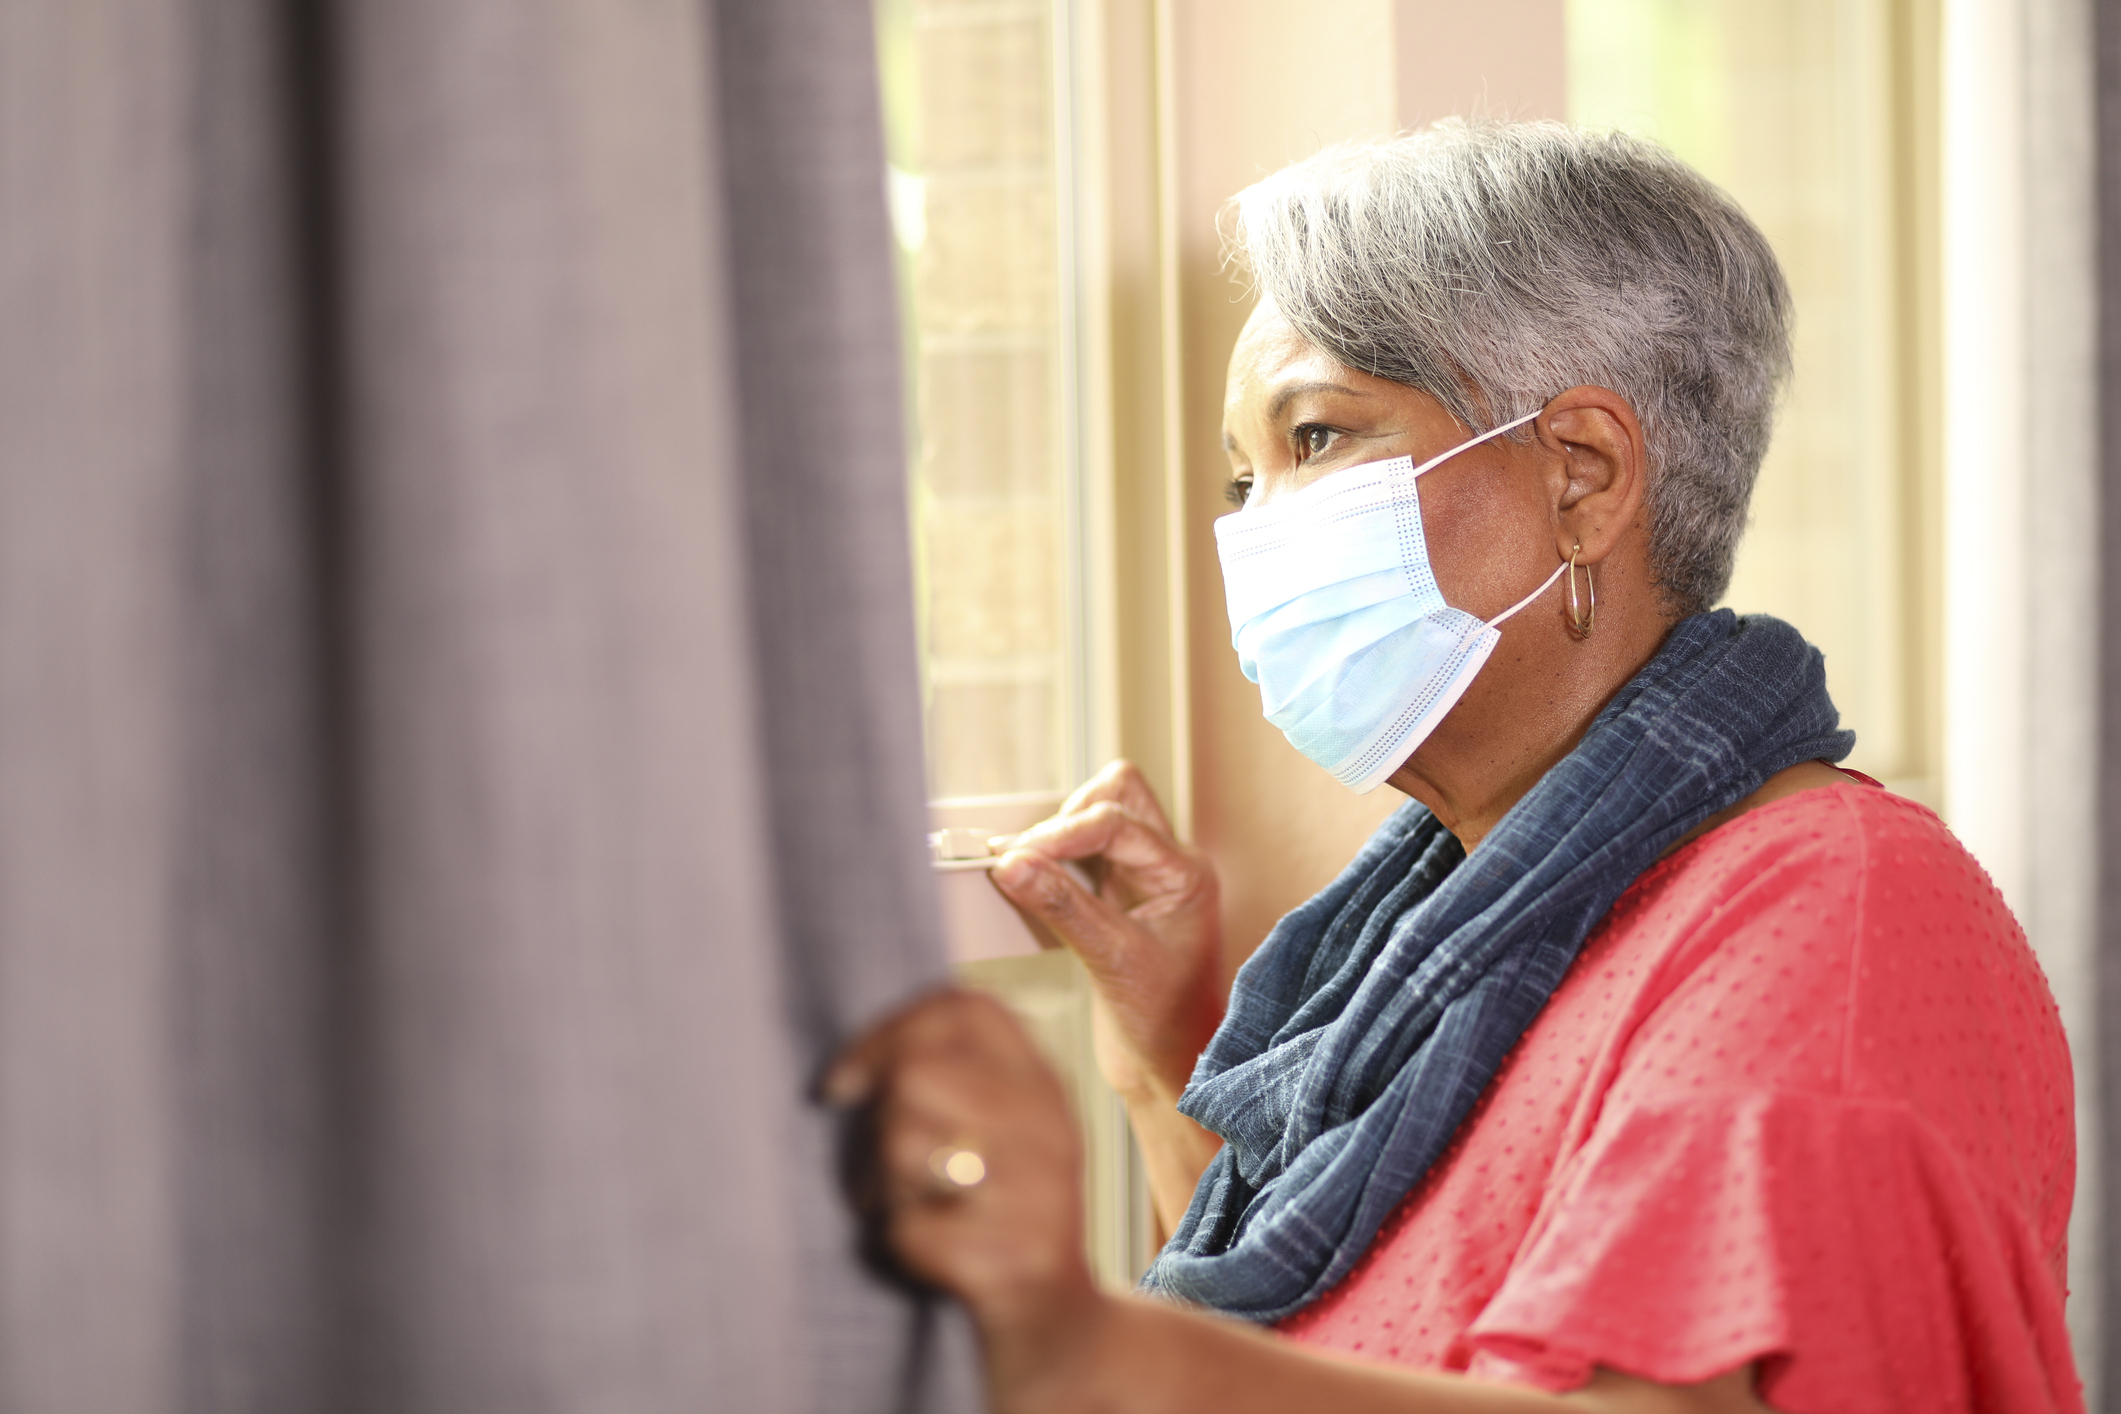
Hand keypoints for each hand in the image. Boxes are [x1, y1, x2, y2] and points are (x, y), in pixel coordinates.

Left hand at [825, 989, 1104, 1400]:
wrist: (1061, 1333)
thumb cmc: (1002, 1223)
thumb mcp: (1002, 1134)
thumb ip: (957, 1078)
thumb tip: (857, 1060)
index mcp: (1045, 1086)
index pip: (966, 1009)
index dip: (888, 1031)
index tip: (844, 1083)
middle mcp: (1051, 1127)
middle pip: (917, 1074)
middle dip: (878, 1130)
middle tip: (892, 1176)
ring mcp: (1039, 1193)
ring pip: (905, 1144)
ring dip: (885, 1190)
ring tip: (918, 1214)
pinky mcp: (1015, 1258)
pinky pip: (907, 1229)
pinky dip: (899, 1249)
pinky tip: (934, 1259)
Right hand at [988, 761, 1223, 1105]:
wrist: (1173, 1072)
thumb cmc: (1167, 1025)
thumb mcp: (1110, 961)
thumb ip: (1062, 907)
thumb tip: (1013, 863)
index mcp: (1184, 872)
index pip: (1116, 822)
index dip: (1061, 834)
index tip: (1015, 858)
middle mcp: (1169, 867)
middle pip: (1117, 795)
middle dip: (1068, 816)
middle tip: (1026, 857)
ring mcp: (1143, 882)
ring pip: (1100, 820)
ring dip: (1060, 835)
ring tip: (1026, 869)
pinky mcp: (1116, 902)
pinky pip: (1082, 857)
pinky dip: (1054, 863)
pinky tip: (1032, 886)